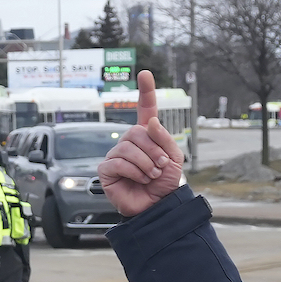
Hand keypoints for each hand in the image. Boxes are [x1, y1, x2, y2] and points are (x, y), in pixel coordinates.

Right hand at [97, 70, 186, 216]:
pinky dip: (134, 171)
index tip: (145, 74)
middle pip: (136, 132)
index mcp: (147, 136)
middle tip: (161, 167)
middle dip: (153, 150)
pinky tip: (139, 179)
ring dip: (146, 163)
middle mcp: (129, 142)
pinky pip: (119, 162)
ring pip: (128, 147)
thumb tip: (149, 123)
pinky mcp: (106, 170)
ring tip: (152, 176)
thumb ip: (164, 139)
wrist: (157, 207)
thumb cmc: (165, 184)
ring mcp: (116, 155)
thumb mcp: (174, 159)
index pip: (145, 110)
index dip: (145, 91)